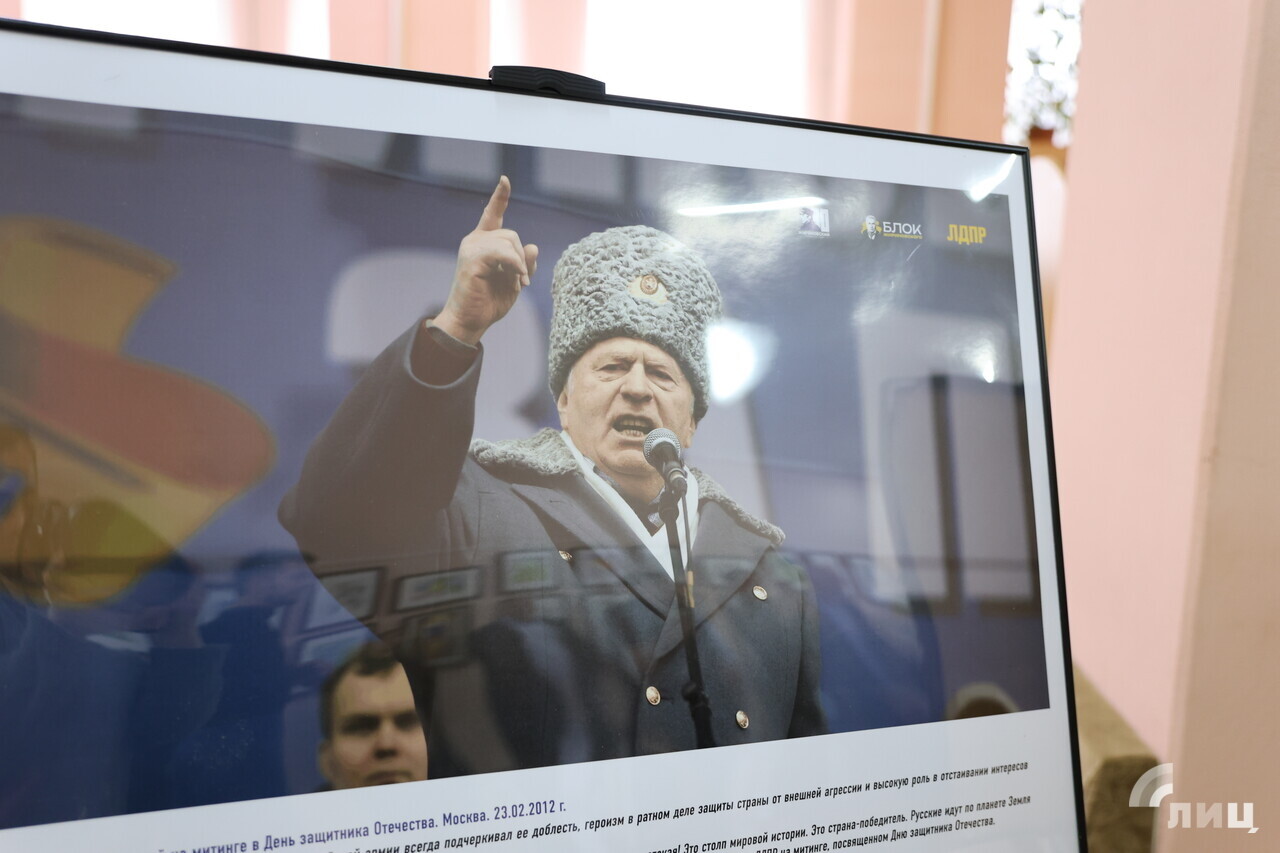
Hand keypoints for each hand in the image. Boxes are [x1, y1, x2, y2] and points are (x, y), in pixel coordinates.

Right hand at [433, 176, 538, 344]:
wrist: (470, 321)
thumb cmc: (490, 302)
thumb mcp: (514, 281)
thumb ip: (524, 264)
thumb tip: (533, 246)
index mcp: (484, 242)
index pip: (493, 214)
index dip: (500, 197)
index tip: (505, 180)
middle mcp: (475, 240)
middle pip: (511, 234)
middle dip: (521, 257)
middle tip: (522, 281)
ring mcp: (471, 247)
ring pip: (509, 242)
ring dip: (519, 265)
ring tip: (519, 284)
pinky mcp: (472, 258)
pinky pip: (503, 253)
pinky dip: (515, 266)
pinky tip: (518, 281)